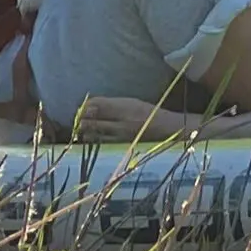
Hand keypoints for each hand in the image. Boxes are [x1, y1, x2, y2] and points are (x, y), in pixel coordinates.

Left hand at [74, 93, 200, 142]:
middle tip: (78, 121)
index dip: (85, 107)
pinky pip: (103, 145)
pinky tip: (92, 141)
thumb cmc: (150, 114)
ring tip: (82, 131)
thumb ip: (112, 105)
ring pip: (95, 135)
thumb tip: (89, 105)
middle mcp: (123, 121)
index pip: (97, 105)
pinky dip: (95, 142)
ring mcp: (123, 136)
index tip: (82, 108)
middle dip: (82, 121)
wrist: (171, 131)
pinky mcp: (124, 147)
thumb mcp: (132, 103)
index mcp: (126, 106)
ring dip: (86, 133)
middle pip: (93, 121)